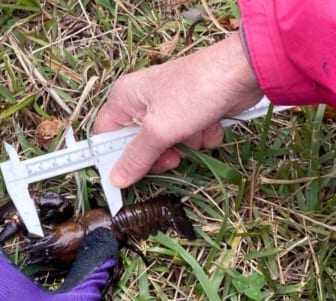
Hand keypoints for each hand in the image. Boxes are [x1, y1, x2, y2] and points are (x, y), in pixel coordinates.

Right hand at [94, 32, 263, 187]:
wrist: (245, 71)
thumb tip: (117, 179)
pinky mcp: (191, 112)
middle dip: (158, 154)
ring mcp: (168, 107)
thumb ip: (137, 157)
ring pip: (166, 145)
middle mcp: (142, 101)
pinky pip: (188, 138)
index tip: (123, 178)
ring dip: (185, 145)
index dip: (113, 158)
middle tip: (171, 156)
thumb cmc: (196, 90)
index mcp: (124, 98)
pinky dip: (200, 136)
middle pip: (138, 145)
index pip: (105, 136)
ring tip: (196, 129)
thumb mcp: (160, 130)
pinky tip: (210, 123)